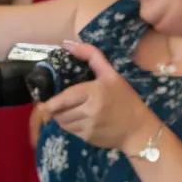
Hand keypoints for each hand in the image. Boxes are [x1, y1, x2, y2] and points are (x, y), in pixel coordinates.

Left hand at [36, 40, 153, 151]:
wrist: (138, 128)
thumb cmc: (124, 98)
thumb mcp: (111, 74)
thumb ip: (91, 55)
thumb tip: (67, 44)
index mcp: (94, 92)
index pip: (63, 99)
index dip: (51, 102)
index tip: (43, 102)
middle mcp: (90, 111)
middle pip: (60, 112)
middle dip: (55, 109)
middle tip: (58, 104)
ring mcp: (89, 126)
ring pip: (63, 123)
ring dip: (61, 117)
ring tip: (70, 111)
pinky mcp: (88, 138)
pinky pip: (70, 131)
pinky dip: (70, 126)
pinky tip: (80, 120)